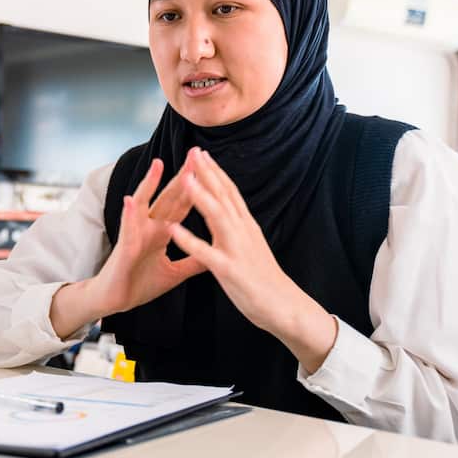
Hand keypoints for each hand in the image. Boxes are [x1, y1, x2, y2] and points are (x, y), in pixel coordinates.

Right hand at [50, 153, 205, 337]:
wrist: (115, 301)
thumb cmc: (139, 284)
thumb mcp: (174, 273)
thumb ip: (192, 260)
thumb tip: (214, 252)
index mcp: (162, 232)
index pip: (183, 205)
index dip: (197, 186)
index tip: (210, 166)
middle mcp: (148, 227)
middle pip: (168, 197)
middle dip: (182, 176)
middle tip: (195, 153)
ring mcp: (134, 234)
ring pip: (143, 205)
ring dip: (149, 184)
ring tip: (158, 164)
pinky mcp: (123, 247)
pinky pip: (126, 229)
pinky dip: (128, 215)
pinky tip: (130, 200)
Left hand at [166, 149, 337, 371]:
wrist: (284, 305)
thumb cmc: (264, 279)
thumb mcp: (252, 246)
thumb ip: (239, 229)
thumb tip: (231, 214)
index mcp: (246, 226)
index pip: (230, 192)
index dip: (215, 171)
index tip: (202, 153)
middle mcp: (243, 232)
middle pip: (224, 196)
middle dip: (208, 173)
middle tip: (193, 151)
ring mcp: (237, 249)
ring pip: (217, 217)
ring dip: (200, 197)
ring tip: (184, 178)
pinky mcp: (230, 270)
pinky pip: (206, 253)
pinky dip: (189, 240)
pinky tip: (174, 229)